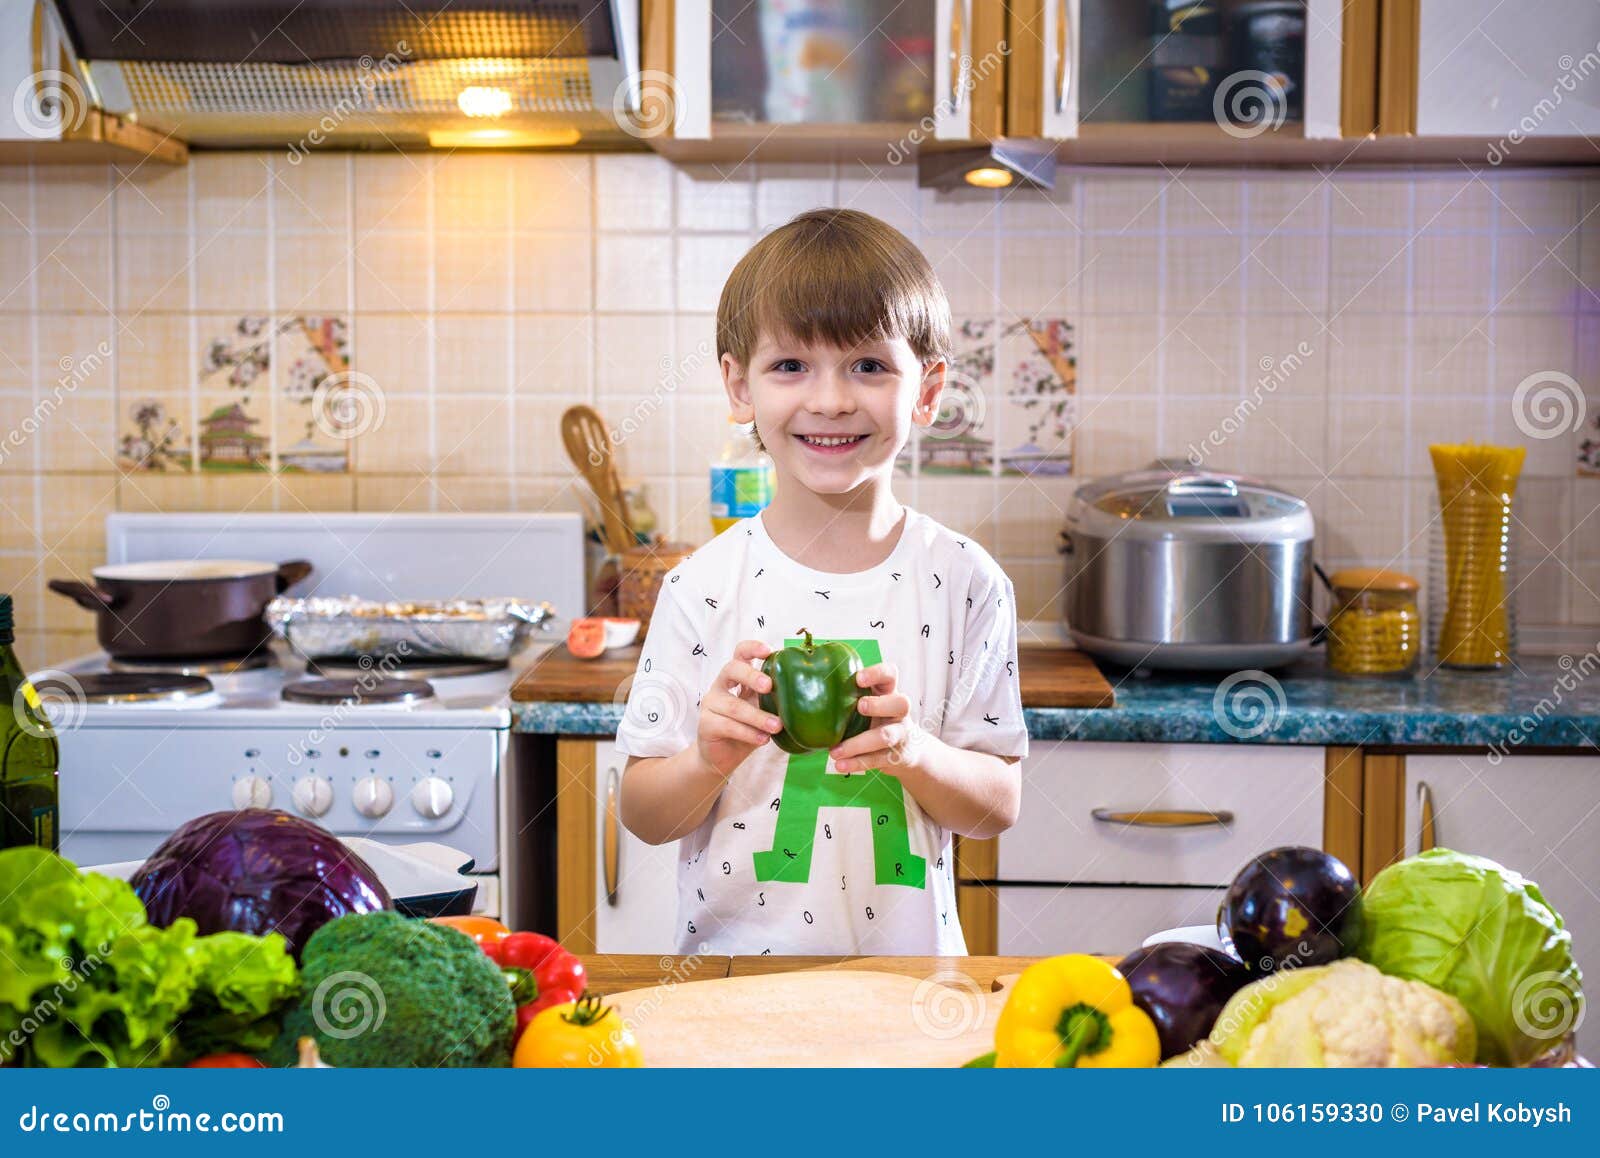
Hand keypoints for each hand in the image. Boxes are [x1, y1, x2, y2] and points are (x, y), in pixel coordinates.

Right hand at [694, 639, 783, 779]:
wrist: (723, 757)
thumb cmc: (748, 729)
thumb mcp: (763, 710)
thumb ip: (775, 699)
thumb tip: (806, 693)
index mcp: (736, 677)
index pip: (740, 653)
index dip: (752, 648)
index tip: (768, 651)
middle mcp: (721, 686)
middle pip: (731, 669)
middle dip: (751, 676)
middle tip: (769, 686)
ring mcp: (711, 704)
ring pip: (734, 706)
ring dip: (758, 716)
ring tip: (777, 726)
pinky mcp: (705, 724)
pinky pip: (728, 726)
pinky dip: (749, 734)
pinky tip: (763, 739)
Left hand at [828, 662, 927, 775]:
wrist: (906, 750)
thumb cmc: (877, 719)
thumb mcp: (870, 703)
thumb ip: (850, 695)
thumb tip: (808, 690)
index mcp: (889, 692)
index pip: (890, 675)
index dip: (877, 673)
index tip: (859, 678)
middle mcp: (899, 711)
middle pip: (901, 703)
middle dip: (879, 705)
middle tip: (859, 706)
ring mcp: (901, 733)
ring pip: (886, 736)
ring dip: (858, 744)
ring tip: (834, 751)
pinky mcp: (897, 755)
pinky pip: (878, 759)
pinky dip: (857, 763)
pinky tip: (840, 765)